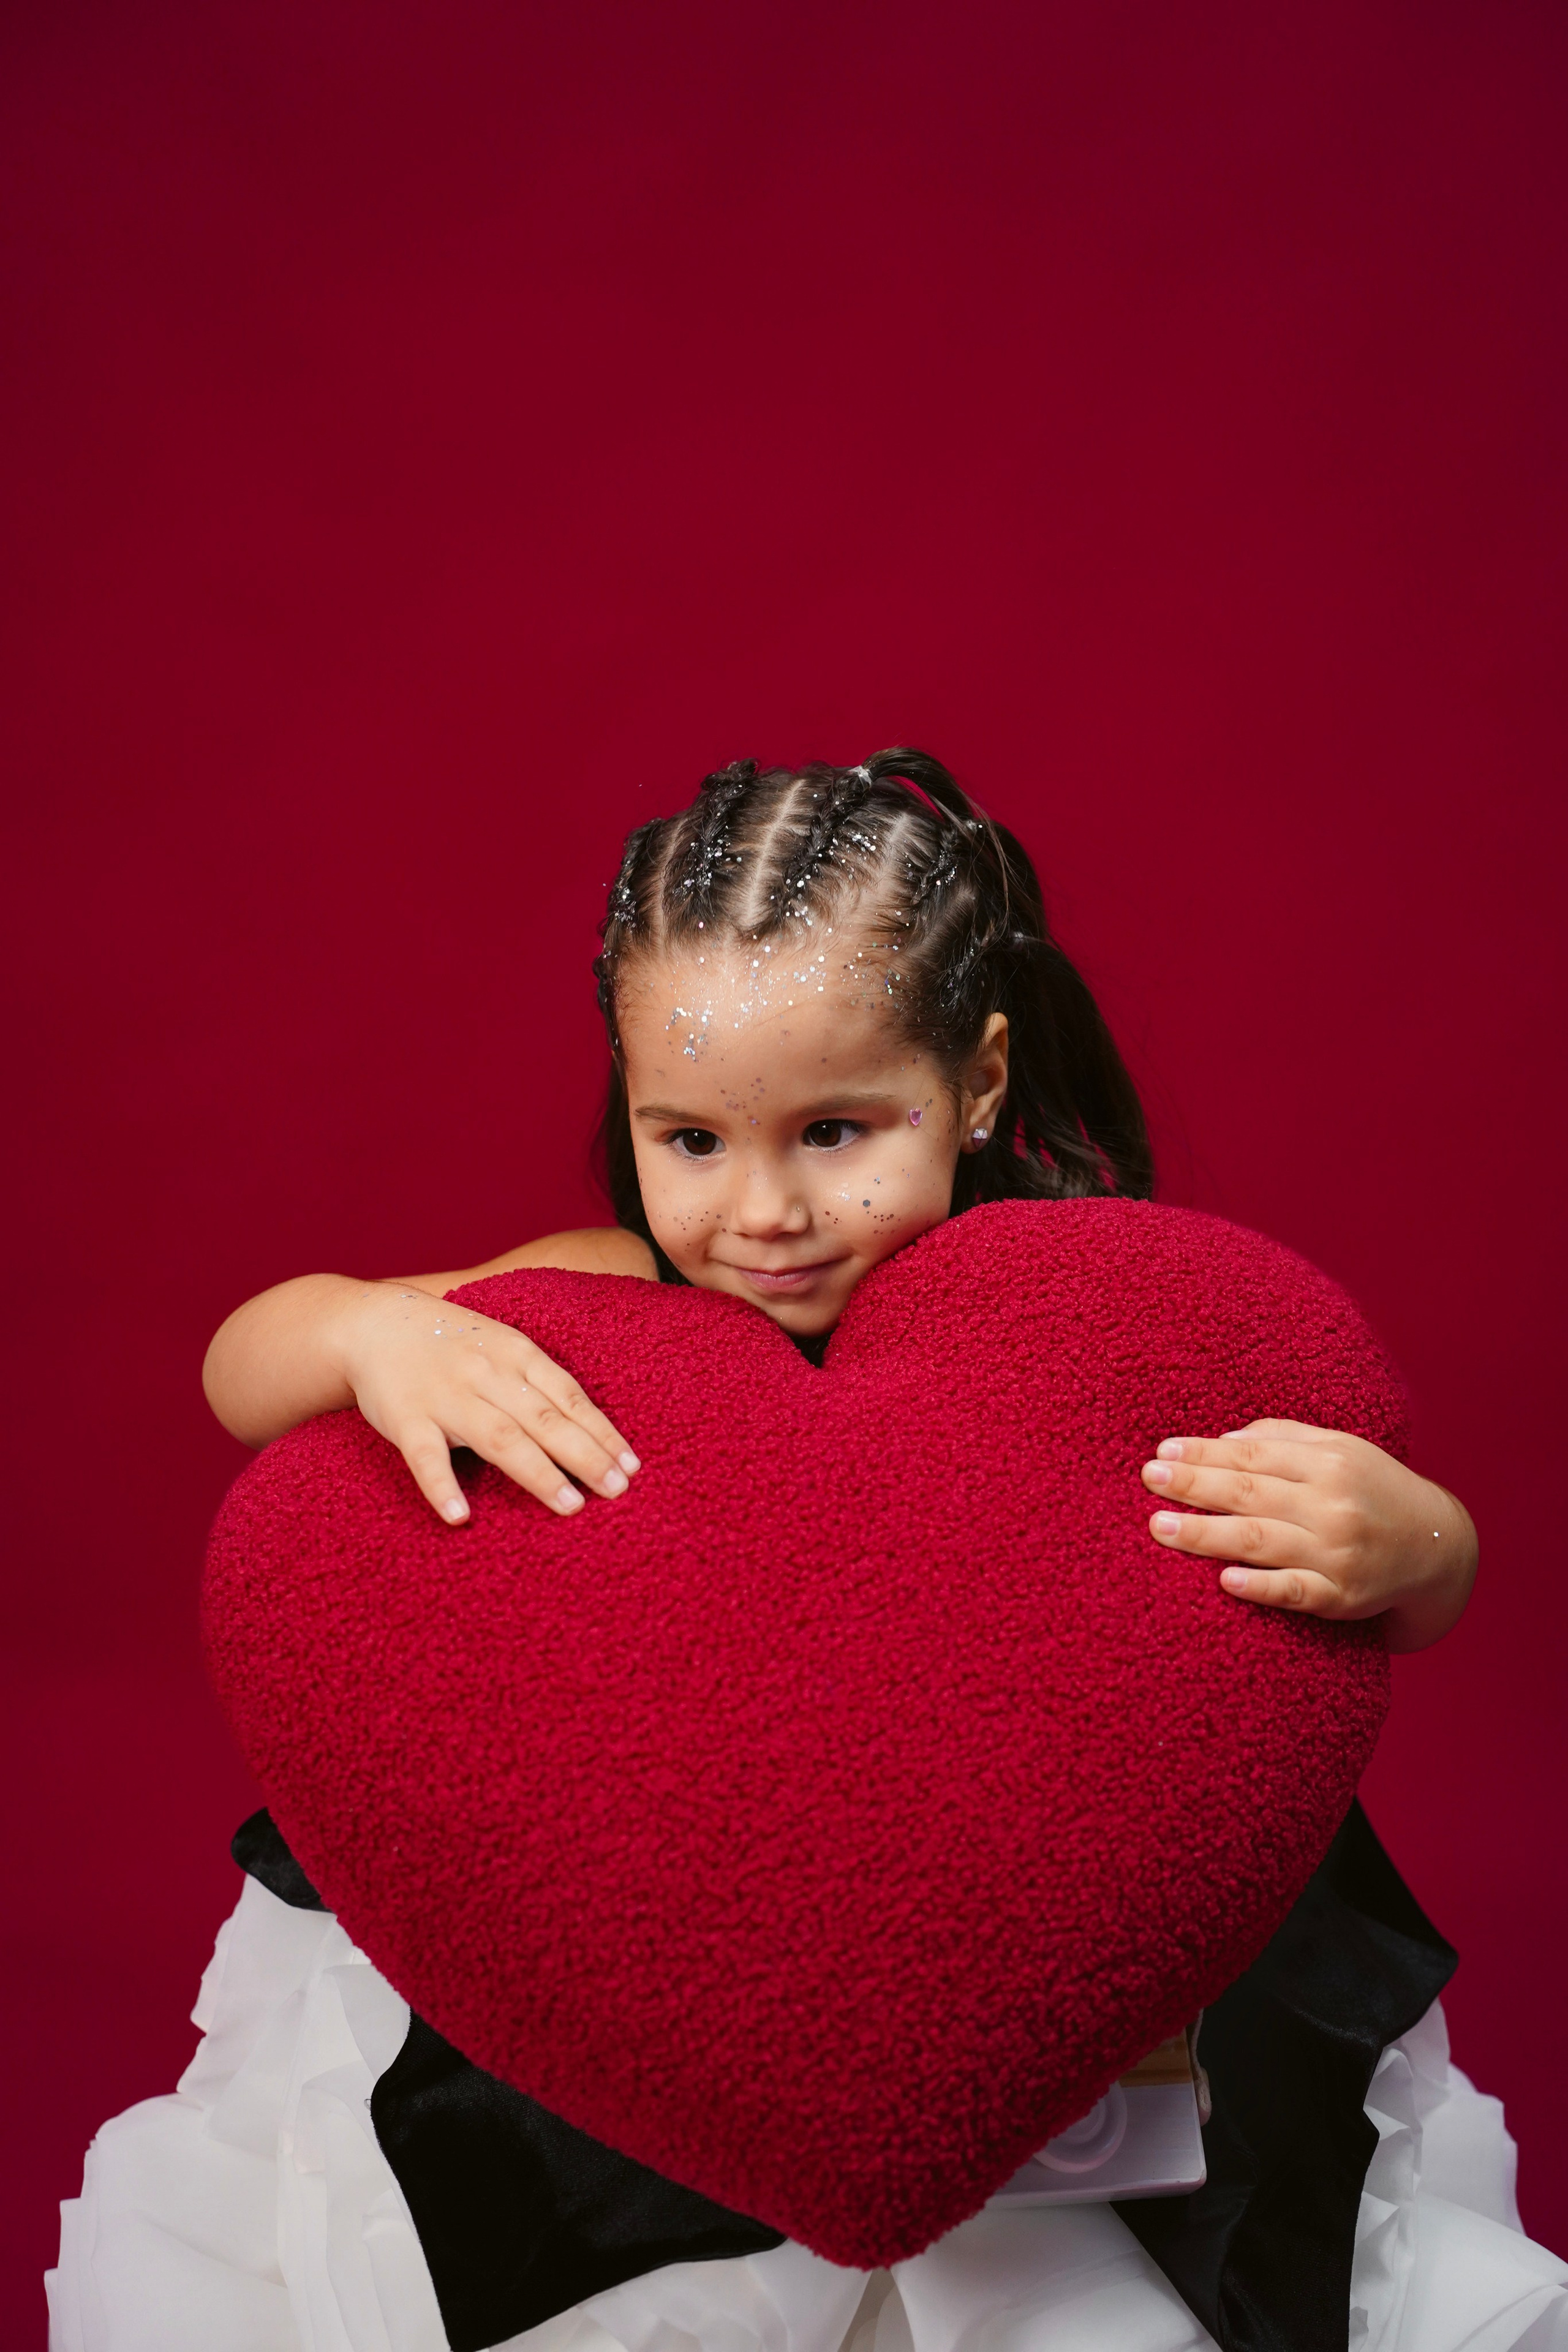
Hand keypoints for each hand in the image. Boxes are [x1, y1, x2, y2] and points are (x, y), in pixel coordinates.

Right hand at [336, 1283, 640, 1524]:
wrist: (375, 1322)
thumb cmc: (452, 1342)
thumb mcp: (502, 1345)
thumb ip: (538, 1382)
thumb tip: (593, 1429)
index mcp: (516, 1353)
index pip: (568, 1396)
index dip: (601, 1431)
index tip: (632, 1465)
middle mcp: (486, 1372)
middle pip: (544, 1418)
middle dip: (585, 1455)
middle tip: (617, 1490)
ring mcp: (446, 1395)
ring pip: (498, 1436)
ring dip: (537, 1473)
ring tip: (570, 1506)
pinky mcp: (405, 1417)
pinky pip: (425, 1456)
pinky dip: (442, 1486)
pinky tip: (460, 1516)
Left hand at [1140, 1419, 1477, 1651]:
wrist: (1438, 1546)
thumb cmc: (1373, 1490)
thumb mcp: (1339, 1449)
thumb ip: (1282, 1438)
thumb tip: (1222, 1439)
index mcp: (1328, 1462)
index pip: (1252, 1454)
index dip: (1204, 1453)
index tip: (1162, 1453)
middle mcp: (1332, 1505)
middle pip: (1249, 1493)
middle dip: (1193, 1485)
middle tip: (1148, 1481)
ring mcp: (1337, 1553)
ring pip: (1261, 1540)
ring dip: (1205, 1534)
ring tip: (1159, 1527)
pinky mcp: (1342, 1597)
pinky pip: (1295, 1592)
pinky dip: (1261, 1586)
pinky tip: (1224, 1581)